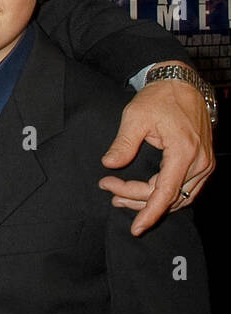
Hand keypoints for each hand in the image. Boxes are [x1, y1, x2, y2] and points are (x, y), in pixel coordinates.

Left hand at [99, 71, 214, 234]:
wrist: (181, 85)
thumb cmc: (159, 99)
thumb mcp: (135, 116)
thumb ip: (123, 143)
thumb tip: (109, 164)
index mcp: (184, 152)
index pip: (165, 193)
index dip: (148, 212)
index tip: (134, 228)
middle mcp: (200, 162)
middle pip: (168, 197)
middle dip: (136, 199)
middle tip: (109, 190)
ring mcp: (204, 164)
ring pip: (179, 197)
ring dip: (150, 201)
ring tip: (119, 196)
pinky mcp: (202, 163)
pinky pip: (186, 190)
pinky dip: (165, 196)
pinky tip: (143, 194)